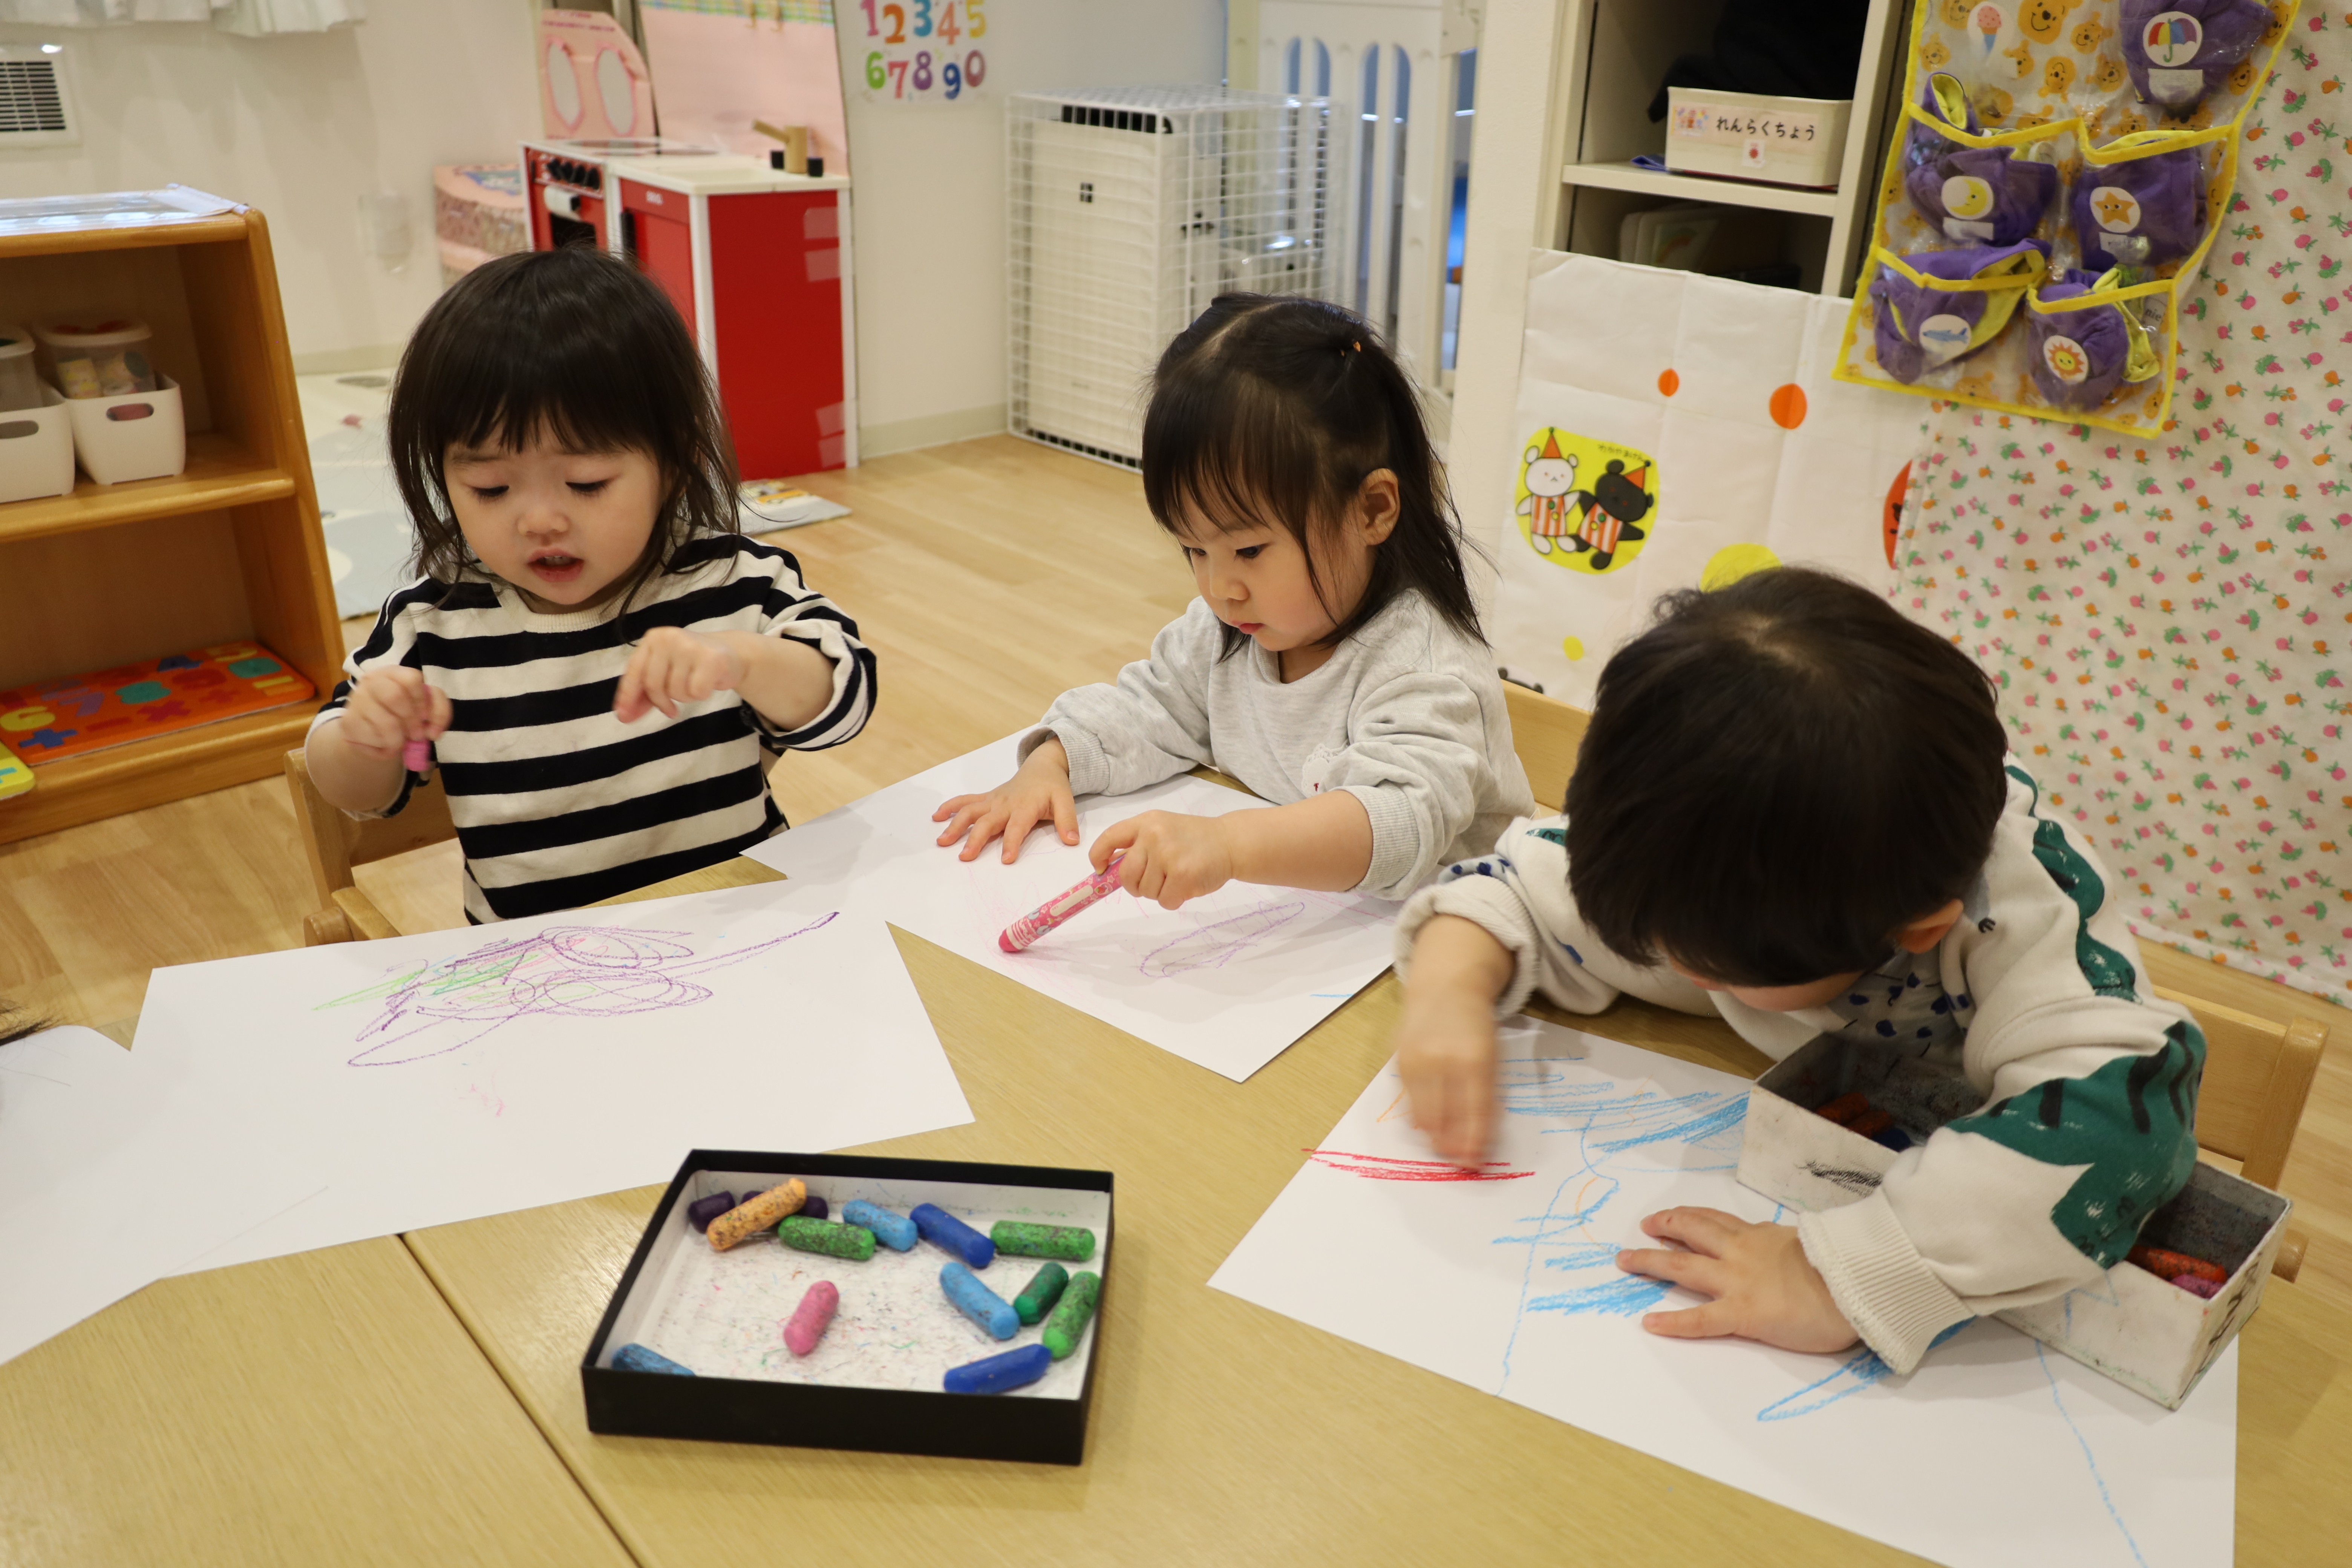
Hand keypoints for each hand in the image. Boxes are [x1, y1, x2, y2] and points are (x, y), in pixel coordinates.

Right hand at [338, 666, 448, 760]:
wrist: (373, 732)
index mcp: (393, 673)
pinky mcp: (348, 722)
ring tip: (400, 742)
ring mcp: (357, 700)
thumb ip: (438, 712)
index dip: (422, 701)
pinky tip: (384, 745)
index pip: (412, 678)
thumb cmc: (402, 715)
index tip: (425, 717)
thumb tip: (432, 733)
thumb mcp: (424, 707)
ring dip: (399, 739)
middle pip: (395, 697)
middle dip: (412, 721)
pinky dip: (386, 748)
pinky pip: (373, 739)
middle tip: (416, 735)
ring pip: (386, 723)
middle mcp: (372, 681)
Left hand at [615, 628, 745, 722]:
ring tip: (694, 685)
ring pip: (675, 691)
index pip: (634, 670)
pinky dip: (701, 695)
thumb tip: (624, 716)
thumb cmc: (692, 664)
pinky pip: (696, 692)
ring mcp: (690, 646)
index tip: (624, 717)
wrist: (730, 654)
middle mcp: (669, 638)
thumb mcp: (664, 671)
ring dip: (684, 697)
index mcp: (653, 638)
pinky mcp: (711, 659)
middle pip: (653, 684)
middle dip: (661, 702)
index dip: (628, 695)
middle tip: (671, 709)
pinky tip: (707, 685)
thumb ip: (643, 692)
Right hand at [933, 738, 1077, 862]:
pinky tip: (936, 817)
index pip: (1017, 827)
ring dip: (955, 825)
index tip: (1006, 859)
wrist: (1042, 767)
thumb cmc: (1052, 788)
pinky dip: (949, 807)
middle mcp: (1005, 803)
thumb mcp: (1065, 802)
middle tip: (964, 856)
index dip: (1012, 842)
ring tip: (942, 841)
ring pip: (971, 811)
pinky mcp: (986, 798)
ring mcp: (993, 800)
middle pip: (987, 821)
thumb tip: (1073, 841)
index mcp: (1025, 807)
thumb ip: (1067, 821)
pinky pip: (965, 801)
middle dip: (975, 838)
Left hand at [1091, 811, 1233, 909]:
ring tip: (1178, 877)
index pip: (1110, 838)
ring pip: (1145, 891)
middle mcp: (1154, 835)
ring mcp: (1168, 855)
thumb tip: (1108, 868)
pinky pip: (1164, 901)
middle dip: (1136, 885)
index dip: (1099, 856)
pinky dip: (1174, 900)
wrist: (1230, 842)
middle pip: (1126, 875)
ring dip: (1159, 892)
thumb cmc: (1194, 840)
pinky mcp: (1183, 875)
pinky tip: (1186, 886)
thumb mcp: (1163, 829)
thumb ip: (1138, 844)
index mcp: (1146, 822)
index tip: (1100, 869)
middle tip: (1155, 881)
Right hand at [1396, 980, 1502, 1163]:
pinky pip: (1409, 1103)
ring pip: (1423, 1116)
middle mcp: (1443, 1060)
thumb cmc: (1476, 1027)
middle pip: (1446, 1119)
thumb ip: (1487, 1095)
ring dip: (1435, 1137)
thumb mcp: (1493, 1056)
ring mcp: (1417, 1062)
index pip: (1476, 1111)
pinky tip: (1430, 1127)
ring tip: (1444, 1149)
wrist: (1444, 988)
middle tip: (1459, 1163)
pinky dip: (1420, 1119)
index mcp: (1475, 1058)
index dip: (1474, 1142)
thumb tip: (1478, 1140)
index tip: (1475, 1164)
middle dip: (1452, 1146)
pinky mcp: (1399, 1063)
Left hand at [1617, 1208, 1858, 1354]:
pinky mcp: (1743, 1312)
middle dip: (1663, 1227)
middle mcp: (1741, 1252)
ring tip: (1626, 1262)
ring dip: (1650, 1261)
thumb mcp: (1810, 1247)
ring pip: (1683, 1265)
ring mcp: (1738, 1281)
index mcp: (1760, 1236)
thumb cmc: (1844, 1271)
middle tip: (1644, 1228)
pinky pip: (1700, 1319)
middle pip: (1691, 1232)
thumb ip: (1786, 1247)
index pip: (1716, 1221)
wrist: (1858, 1286)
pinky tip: (1649, 1323)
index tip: (1671, 1217)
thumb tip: (1781, 1250)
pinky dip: (1673, 1322)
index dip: (1689, 1217)